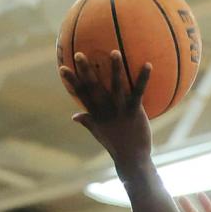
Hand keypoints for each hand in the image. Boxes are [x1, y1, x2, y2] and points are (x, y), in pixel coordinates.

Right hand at [59, 50, 152, 172]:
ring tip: (115, 52)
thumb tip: (74, 116)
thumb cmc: (116, 145)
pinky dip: (143, 78)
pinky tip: (148, 65)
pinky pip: (139, 92)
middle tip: (80, 54)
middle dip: (86, 71)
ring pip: (116, 86)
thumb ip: (87, 122)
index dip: (72, 81)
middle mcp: (106, 110)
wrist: (132, 159)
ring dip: (115, 69)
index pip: (81, 95)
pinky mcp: (135, 112)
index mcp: (96, 114)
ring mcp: (120, 110)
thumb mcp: (99, 133)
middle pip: (94, 87)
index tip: (62, 67)